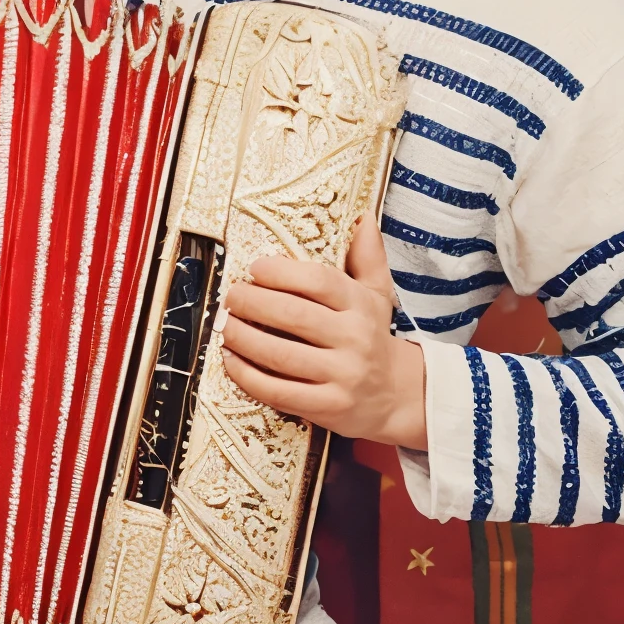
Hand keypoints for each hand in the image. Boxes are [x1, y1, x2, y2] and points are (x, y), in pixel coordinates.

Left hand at [218, 214, 427, 450]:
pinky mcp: (328, 407)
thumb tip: (362, 216)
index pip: (318, 281)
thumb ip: (367, 256)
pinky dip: (246, 375)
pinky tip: (230, 360)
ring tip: (224, 325)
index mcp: (361, 305)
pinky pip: (277, 390)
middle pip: (292, 315)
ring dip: (242, 337)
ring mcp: (342, 375)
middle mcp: (354, 339)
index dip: (280, 272)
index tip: (255, 268)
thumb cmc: (374, 336)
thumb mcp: (377, 294)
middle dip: (251, 302)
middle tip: (230, 297)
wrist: (399, 395)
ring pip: (279, 354)